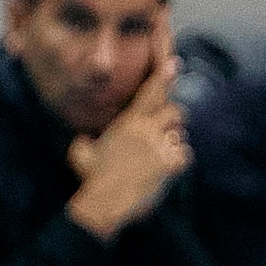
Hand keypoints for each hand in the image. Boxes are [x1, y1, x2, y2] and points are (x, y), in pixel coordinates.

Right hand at [66, 52, 188, 243]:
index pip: (149, 93)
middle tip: (165, 133)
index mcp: (128, 123)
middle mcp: (146, 130)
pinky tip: (166, 170)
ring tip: (158, 158)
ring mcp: (159, 145)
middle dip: (174, 120)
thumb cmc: (91, 179)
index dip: (163, 76)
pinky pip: (185, 154)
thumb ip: (83, 143)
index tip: (174, 64)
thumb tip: (82, 140)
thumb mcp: (80, 155)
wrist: (104, 201)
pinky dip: (179, 161)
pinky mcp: (169, 163)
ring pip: (180, 135)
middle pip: (176, 112)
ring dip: (174, 143)